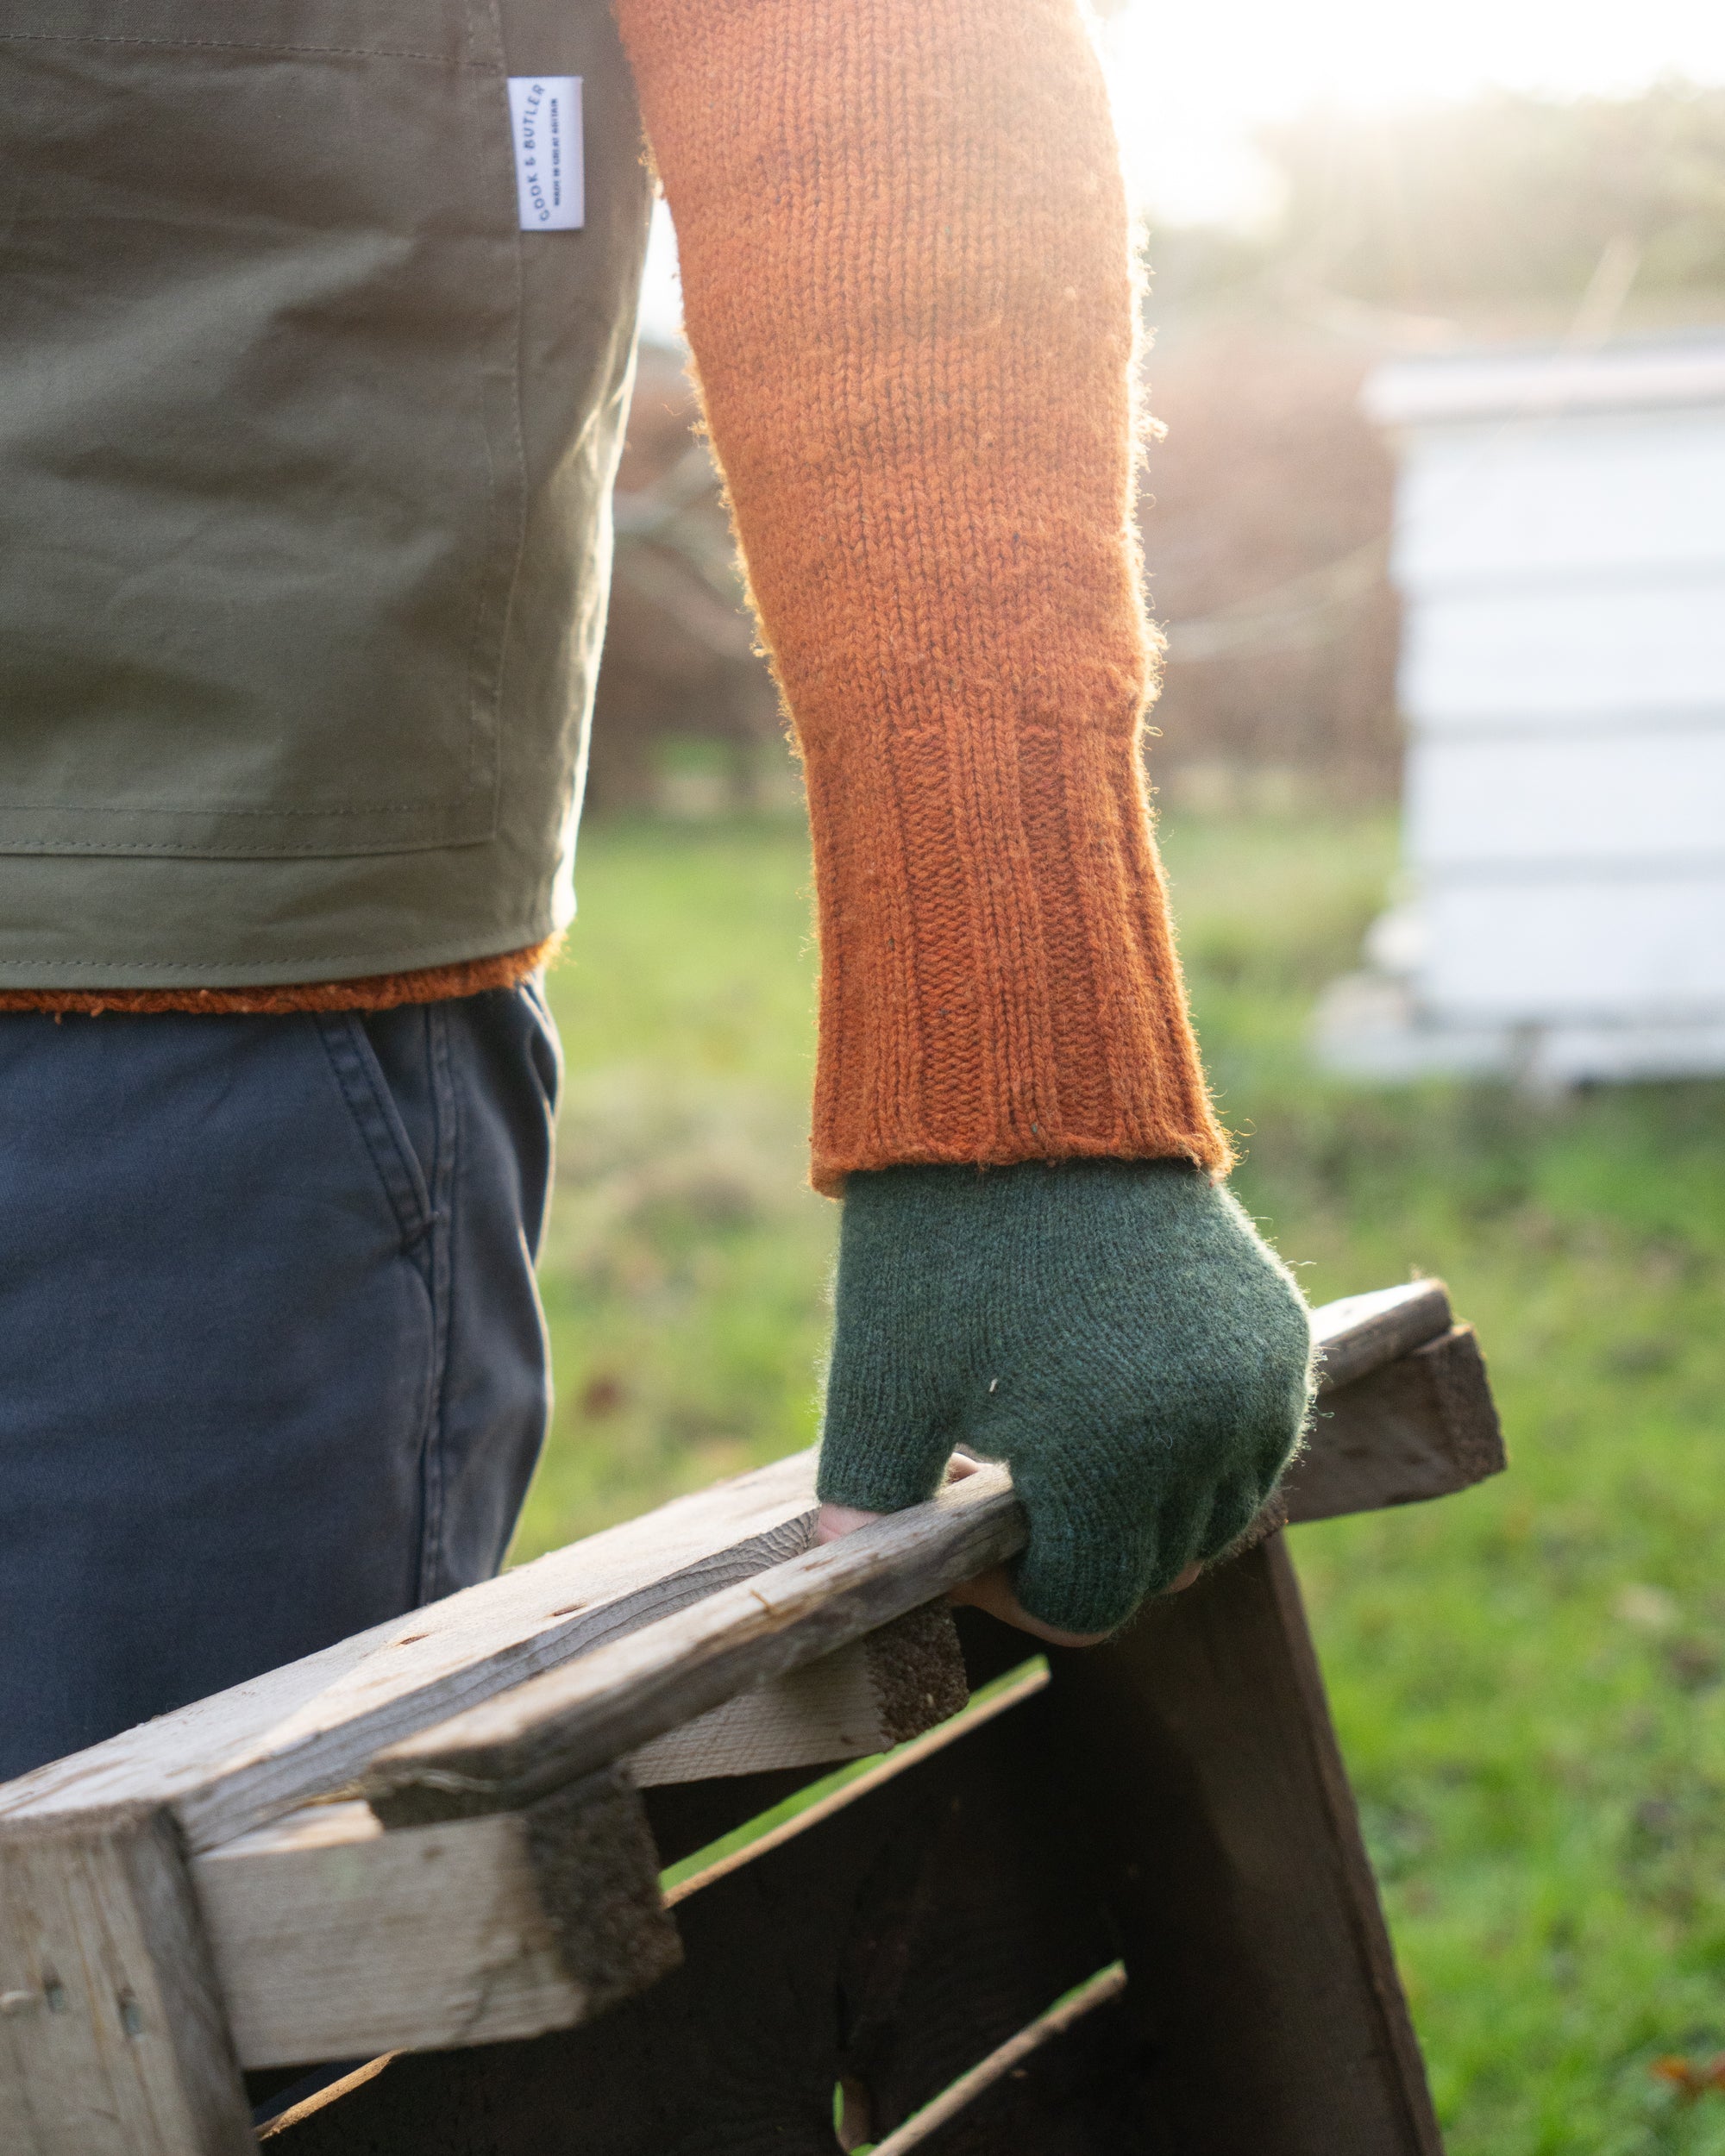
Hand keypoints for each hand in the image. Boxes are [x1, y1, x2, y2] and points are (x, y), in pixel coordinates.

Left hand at [815, 1159, 1312, 1637]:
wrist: (1032, 1103)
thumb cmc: (946, 1246)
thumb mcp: (884, 1382)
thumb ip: (867, 1502)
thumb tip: (854, 1581)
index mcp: (1108, 1462)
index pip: (1085, 1605)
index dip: (1019, 1591)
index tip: (973, 1532)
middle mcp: (1206, 1437)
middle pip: (1153, 1570)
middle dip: (1079, 1549)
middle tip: (1012, 1483)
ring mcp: (1260, 1386)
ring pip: (1214, 1516)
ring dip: (1146, 1510)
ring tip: (1068, 1441)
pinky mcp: (1286, 1338)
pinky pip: (1257, 1445)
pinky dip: (1202, 1452)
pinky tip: (1129, 1405)